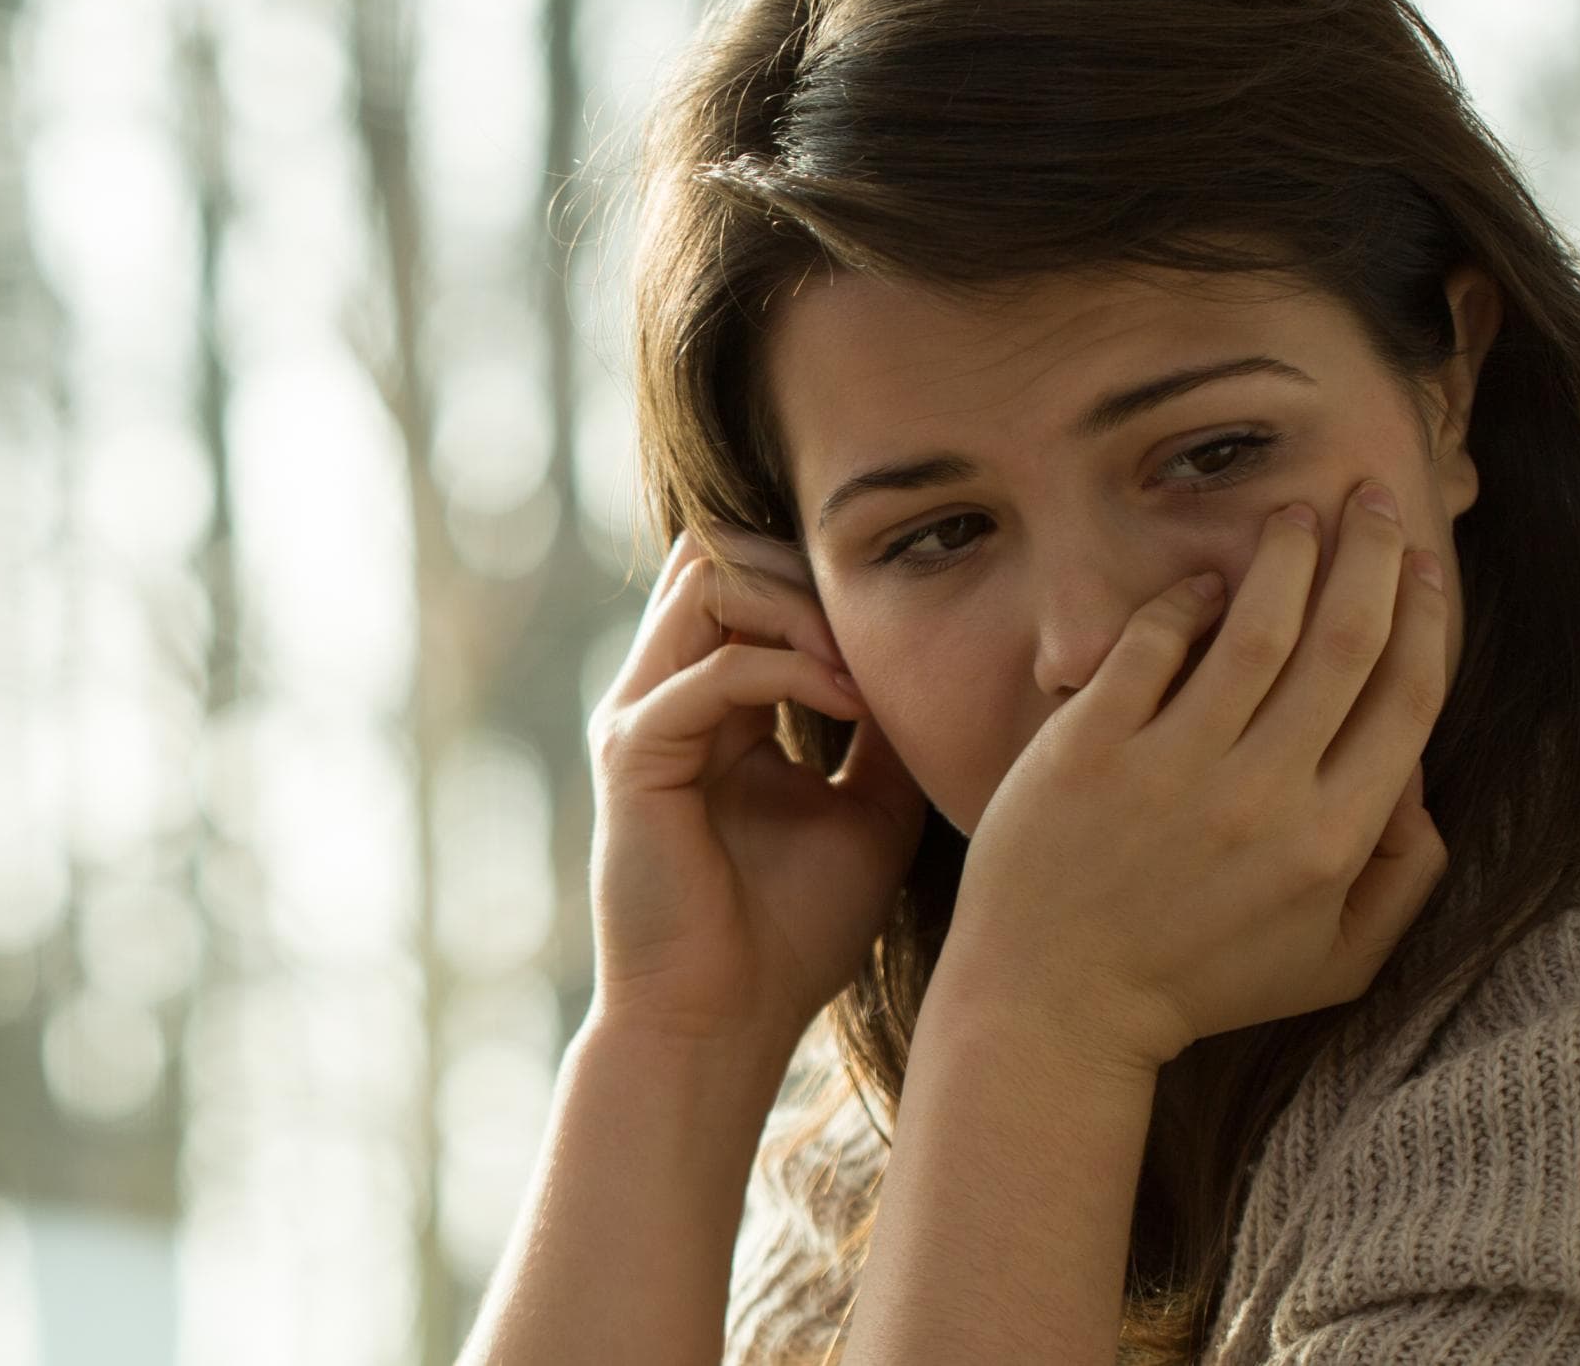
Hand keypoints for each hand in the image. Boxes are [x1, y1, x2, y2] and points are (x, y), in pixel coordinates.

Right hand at [584, 521, 930, 1048]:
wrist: (723, 1026)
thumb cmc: (791, 935)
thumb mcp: (870, 812)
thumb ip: (887, 733)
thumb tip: (945, 664)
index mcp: (713, 704)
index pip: (748, 579)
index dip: (821, 579)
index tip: (907, 619)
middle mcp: (667, 695)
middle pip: (721, 552)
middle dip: (808, 572)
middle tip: (884, 626)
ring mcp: (642, 717)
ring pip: (708, 580)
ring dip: (800, 605)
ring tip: (865, 663)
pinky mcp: (634, 753)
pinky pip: (715, 670)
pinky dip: (791, 670)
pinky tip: (853, 704)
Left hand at [939, 480, 1451, 1076]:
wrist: (1054, 1002)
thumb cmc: (1195, 983)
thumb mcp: (1334, 963)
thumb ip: (1403, 879)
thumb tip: (1421, 779)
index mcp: (1332, 842)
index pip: (1404, 699)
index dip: (1423, 619)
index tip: (1420, 566)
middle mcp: (1262, 797)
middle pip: (1342, 644)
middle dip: (1367, 558)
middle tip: (1368, 500)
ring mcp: (1171, 769)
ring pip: (1256, 630)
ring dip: (1286, 557)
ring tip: (1298, 515)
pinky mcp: (1089, 750)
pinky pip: (1151, 647)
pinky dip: (1186, 601)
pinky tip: (1207, 578)